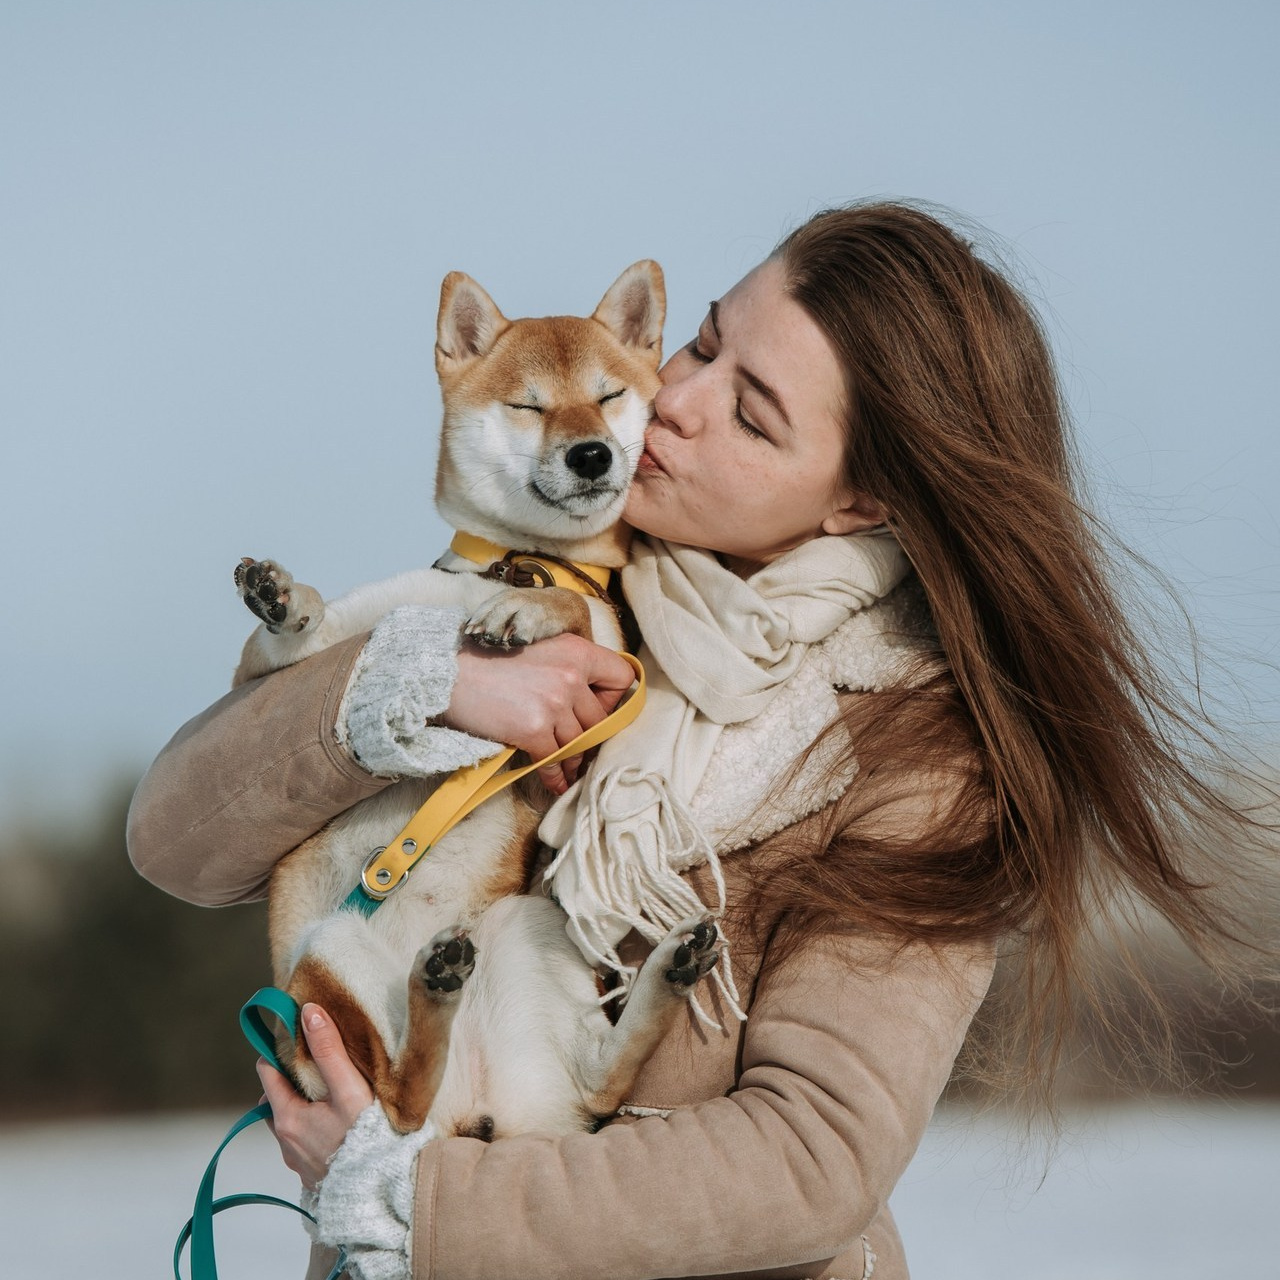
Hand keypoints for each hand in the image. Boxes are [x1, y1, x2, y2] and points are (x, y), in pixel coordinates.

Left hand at [256, 1003, 374, 1190]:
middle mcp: (284, 1141)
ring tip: (331, 1092)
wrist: (380, 1193)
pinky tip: (338, 1123)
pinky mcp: (311, 1174)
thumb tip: (308, 1011)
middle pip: (276, 1096)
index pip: (267, 1071)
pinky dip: (313, 1126)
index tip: (299, 1035)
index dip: (280, 1049)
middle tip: (320, 1061)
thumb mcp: (349, 1089)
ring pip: (290, 1119)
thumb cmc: (366, 1140)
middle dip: (293, 1076)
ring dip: (303, 1103)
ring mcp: (297, 1160)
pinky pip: (304, 1141)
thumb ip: (329, 1051)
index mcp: (286, 1117)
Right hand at [445, 633, 635, 793]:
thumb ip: (568, 667)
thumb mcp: (540, 650)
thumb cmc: (491, 660)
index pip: (621, 677)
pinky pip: (554, 761)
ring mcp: (554, 704)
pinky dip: (556, 776)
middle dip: (591, 736)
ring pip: (578, 743)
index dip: (613, 697)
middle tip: (581, 747)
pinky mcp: (534, 729)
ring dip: (573, 760)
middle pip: (600, 719)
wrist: (450, 673)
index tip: (598, 708)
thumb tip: (588, 699)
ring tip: (569, 769)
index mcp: (576, 651)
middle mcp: (571, 676)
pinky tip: (556, 783)